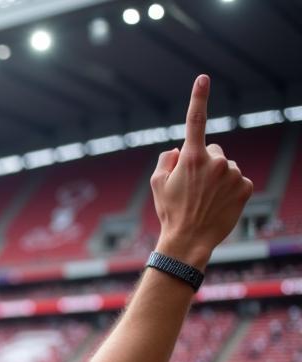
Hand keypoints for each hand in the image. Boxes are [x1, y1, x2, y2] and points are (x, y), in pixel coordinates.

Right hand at [150, 75, 252, 269]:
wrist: (188, 242)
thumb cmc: (170, 213)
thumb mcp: (157, 185)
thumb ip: (166, 160)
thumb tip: (177, 148)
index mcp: (190, 158)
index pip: (195, 121)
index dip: (199, 98)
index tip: (203, 78)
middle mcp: (215, 161)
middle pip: (213, 152)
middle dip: (204, 165)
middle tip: (194, 190)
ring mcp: (233, 173)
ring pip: (226, 167)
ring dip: (218, 179)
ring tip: (206, 201)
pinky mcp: (246, 186)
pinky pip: (238, 180)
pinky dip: (230, 190)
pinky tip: (220, 205)